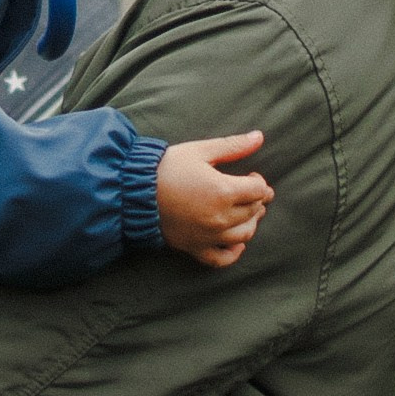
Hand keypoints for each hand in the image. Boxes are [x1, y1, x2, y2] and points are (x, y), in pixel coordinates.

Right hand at [155, 131, 273, 269]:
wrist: (135, 191)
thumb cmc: (168, 167)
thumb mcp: (200, 151)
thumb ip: (233, 146)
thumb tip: (259, 137)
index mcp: (223, 191)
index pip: (258, 190)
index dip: (259, 182)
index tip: (251, 176)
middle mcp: (220, 217)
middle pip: (253, 212)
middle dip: (257, 200)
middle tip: (251, 191)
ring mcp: (209, 236)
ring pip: (244, 235)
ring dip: (251, 222)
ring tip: (247, 212)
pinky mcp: (195, 248)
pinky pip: (222, 258)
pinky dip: (234, 253)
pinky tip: (236, 243)